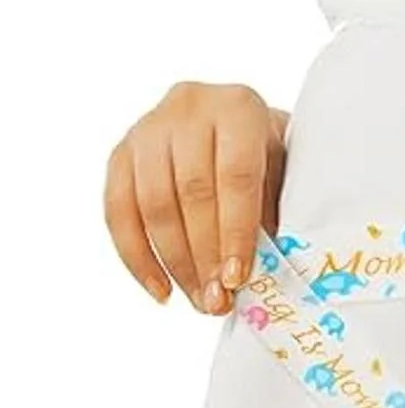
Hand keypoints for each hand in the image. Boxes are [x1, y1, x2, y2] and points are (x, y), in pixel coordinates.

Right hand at [104, 81, 287, 312]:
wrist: (229, 117)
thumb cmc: (264, 151)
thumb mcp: (282, 169)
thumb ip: (271, 211)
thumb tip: (262, 276)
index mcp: (239, 107)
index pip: (235, 177)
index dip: (235, 231)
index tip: (237, 278)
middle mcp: (189, 108)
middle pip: (192, 193)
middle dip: (205, 255)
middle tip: (217, 300)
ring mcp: (148, 128)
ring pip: (153, 205)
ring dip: (175, 263)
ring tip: (197, 300)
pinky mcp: (120, 152)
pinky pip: (118, 212)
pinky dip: (137, 258)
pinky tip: (161, 290)